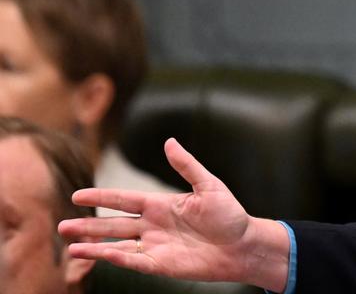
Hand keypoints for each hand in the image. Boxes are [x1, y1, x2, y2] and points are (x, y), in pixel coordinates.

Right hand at [57, 138, 291, 290]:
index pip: (124, 200)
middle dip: (88, 226)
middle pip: (114, 225)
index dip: (101, 199)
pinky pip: (133, 261)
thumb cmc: (230, 215)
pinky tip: (99, 256)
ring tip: (70, 246)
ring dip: (94, 246)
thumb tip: (170, 141)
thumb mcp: (209, 185)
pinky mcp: (161, 264)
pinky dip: (115, 258)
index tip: (78, 196)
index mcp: (161, 204)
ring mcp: (155, 245)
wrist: (243, 245)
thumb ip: (186, 166)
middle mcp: (153, 225)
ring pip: (117, 245)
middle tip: (62, 226)